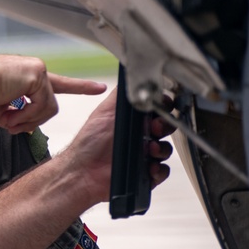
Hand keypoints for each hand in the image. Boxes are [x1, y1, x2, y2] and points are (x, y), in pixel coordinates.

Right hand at [0, 55, 106, 133]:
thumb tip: (23, 126)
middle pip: (51, 104)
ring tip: (7, 121)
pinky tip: (10, 115)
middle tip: (11, 124)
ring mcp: (37, 70)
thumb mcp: (0, 109)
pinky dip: (26, 116)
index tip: (99, 87)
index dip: (79, 86)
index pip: (57, 83)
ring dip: (27, 120)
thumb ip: (17, 114)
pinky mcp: (37, 73)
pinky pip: (43, 105)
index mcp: (24, 77)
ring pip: (49, 107)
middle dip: (33, 120)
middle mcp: (33, 70)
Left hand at [59, 88, 174, 204]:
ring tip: (149, 149)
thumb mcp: (105, 111)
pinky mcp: (144, 173)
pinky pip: (163, 171)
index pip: (157, 110)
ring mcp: (143, 155)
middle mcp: (139, 136)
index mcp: (133, 121)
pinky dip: (159, 170)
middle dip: (164, 127)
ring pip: (165, 149)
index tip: (160, 109)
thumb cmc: (89, 141)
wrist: (83, 170)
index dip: (163, 109)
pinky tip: (150, 167)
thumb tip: (132, 75)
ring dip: (161, 149)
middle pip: (166, 128)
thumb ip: (121, 95)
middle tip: (154, 128)